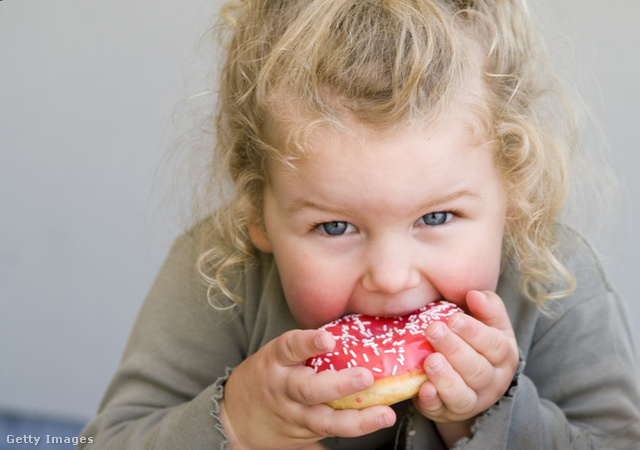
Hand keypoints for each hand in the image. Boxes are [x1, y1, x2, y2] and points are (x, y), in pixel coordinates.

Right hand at [221, 329, 395, 448]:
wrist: (234, 417)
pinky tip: (373, 426)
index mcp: (276, 361)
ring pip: (322, 421)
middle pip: (308, 389)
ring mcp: (292, 415)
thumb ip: (306, 348)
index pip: (289, 347)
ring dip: (357, 420)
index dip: (308, 343)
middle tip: (366, 377)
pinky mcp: (301, 436)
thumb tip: (354, 329)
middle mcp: (283, 389)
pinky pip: (328, 435)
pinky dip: (351, 432)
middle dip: (339, 384)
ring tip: (384, 415)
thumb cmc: (267, 376)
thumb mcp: (278, 356)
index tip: (328, 339)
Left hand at [413, 290, 517, 442]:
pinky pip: (441, 409)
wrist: (468, 383)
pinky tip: (423, 388)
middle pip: (476, 369)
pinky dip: (432, 400)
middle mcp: (492, 382)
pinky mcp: (447, 412)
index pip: (494, 345)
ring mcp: (471, 401)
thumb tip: (475, 294)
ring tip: (430, 360)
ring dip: (445, 377)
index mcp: (504, 357)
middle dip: (454, 349)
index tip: (453, 318)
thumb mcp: (489, 325)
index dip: (474, 332)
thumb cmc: (476, 345)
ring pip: (462, 394)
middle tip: (433, 330)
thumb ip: (487, 307)